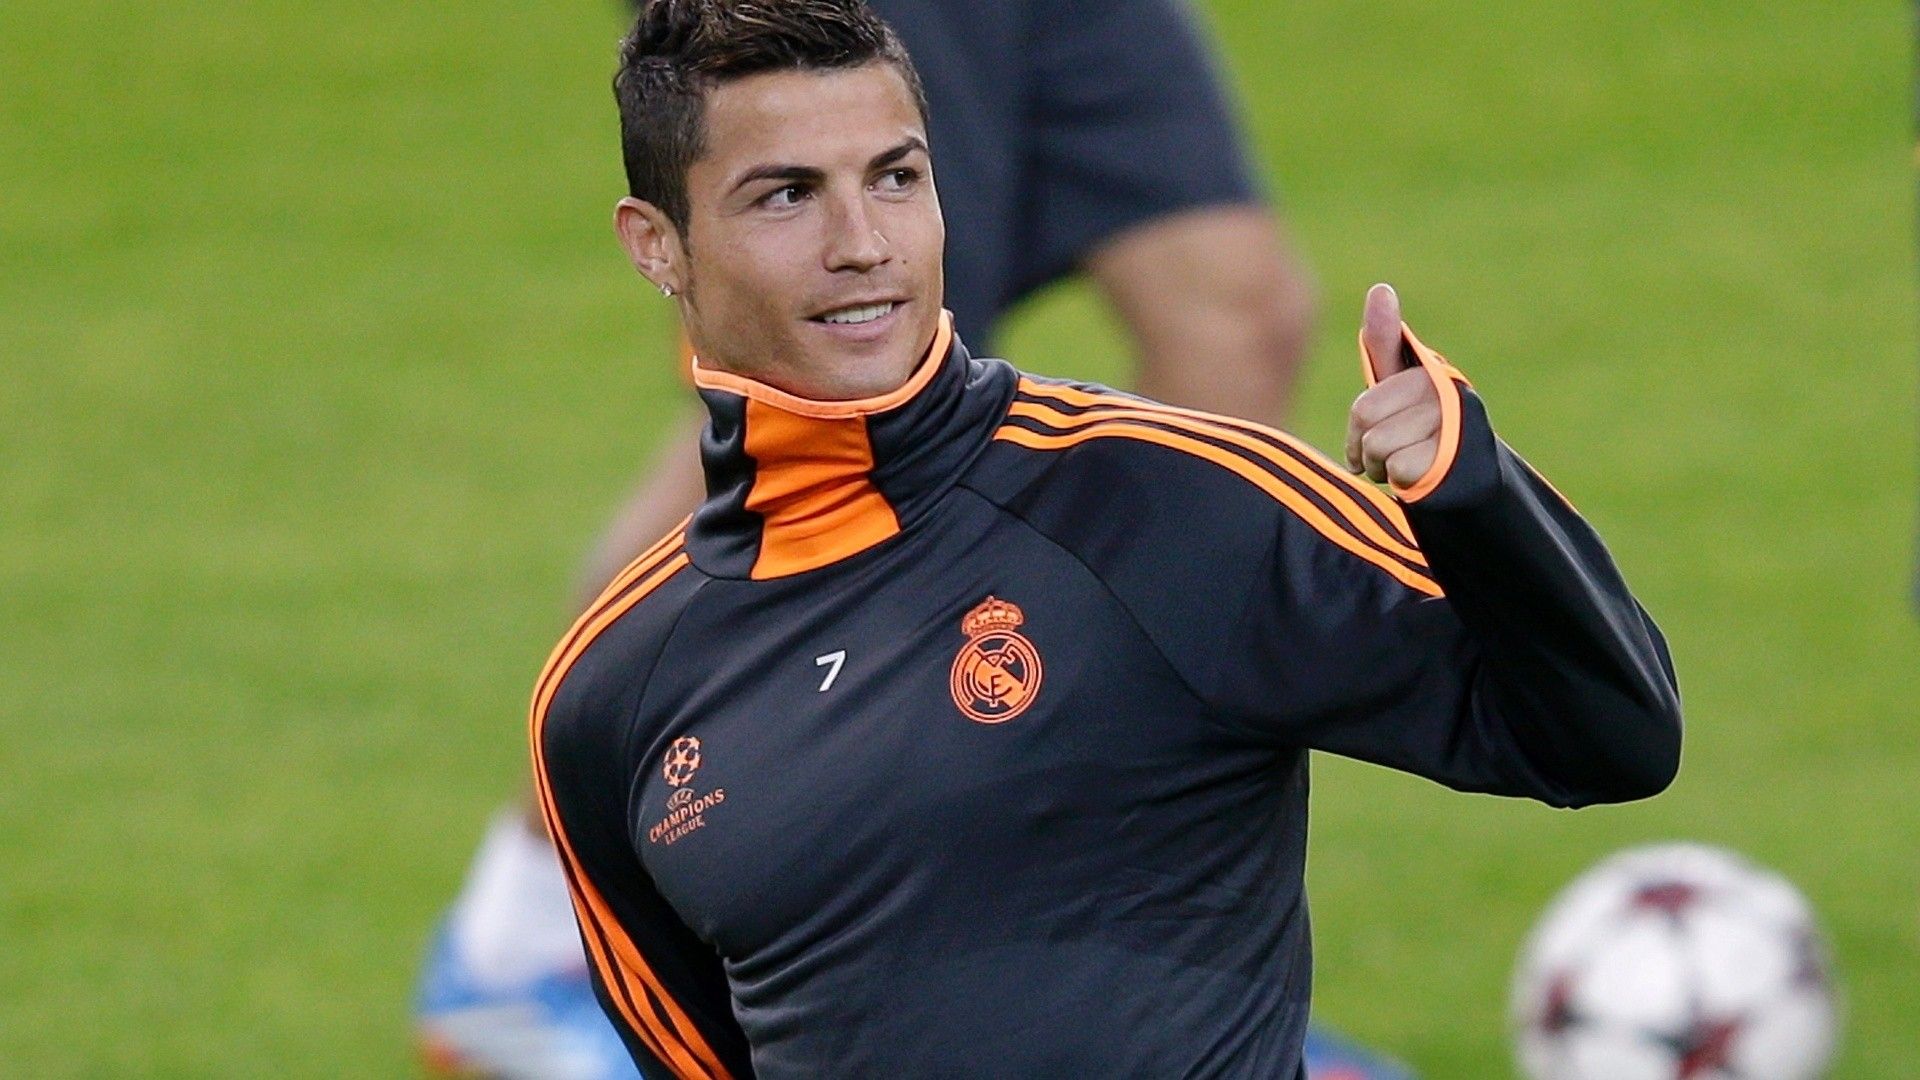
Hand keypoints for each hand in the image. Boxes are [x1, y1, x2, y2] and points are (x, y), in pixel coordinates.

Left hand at [1344, 283, 1439, 486]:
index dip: (1360, 430)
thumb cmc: (1418, 426)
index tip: (1375, 437)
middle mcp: (1445, 390)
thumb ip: (1384, 342)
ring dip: (1381, 466)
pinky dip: (1401, 480)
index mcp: (1428, 371)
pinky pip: (1398, 468)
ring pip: (1378, 446)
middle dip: (1365, 447)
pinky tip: (1420, 477)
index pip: (1363, 406)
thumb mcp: (1397, 384)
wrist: (1465, 476)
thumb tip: (1381, 288)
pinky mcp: (1455, 456)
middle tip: (1392, 450)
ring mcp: (1452, 423)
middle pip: (1364, 420)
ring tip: (1406, 462)